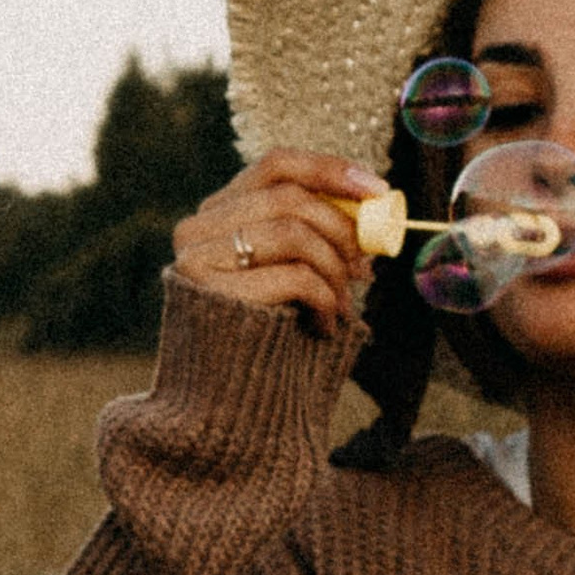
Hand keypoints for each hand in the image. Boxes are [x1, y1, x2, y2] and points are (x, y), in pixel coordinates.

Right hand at [173, 149, 388, 338]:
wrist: (227, 408)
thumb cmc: (268, 337)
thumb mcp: (288, 273)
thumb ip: (311, 234)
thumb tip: (371, 204)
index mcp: (217, 214)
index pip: (276, 166)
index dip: (330, 170)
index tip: (377, 190)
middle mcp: (197, 229)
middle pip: (289, 197)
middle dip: (341, 230)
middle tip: (366, 268)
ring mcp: (198, 260)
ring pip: (294, 232)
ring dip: (335, 271)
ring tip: (344, 307)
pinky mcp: (211, 294)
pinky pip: (294, 276)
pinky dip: (325, 301)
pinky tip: (325, 328)